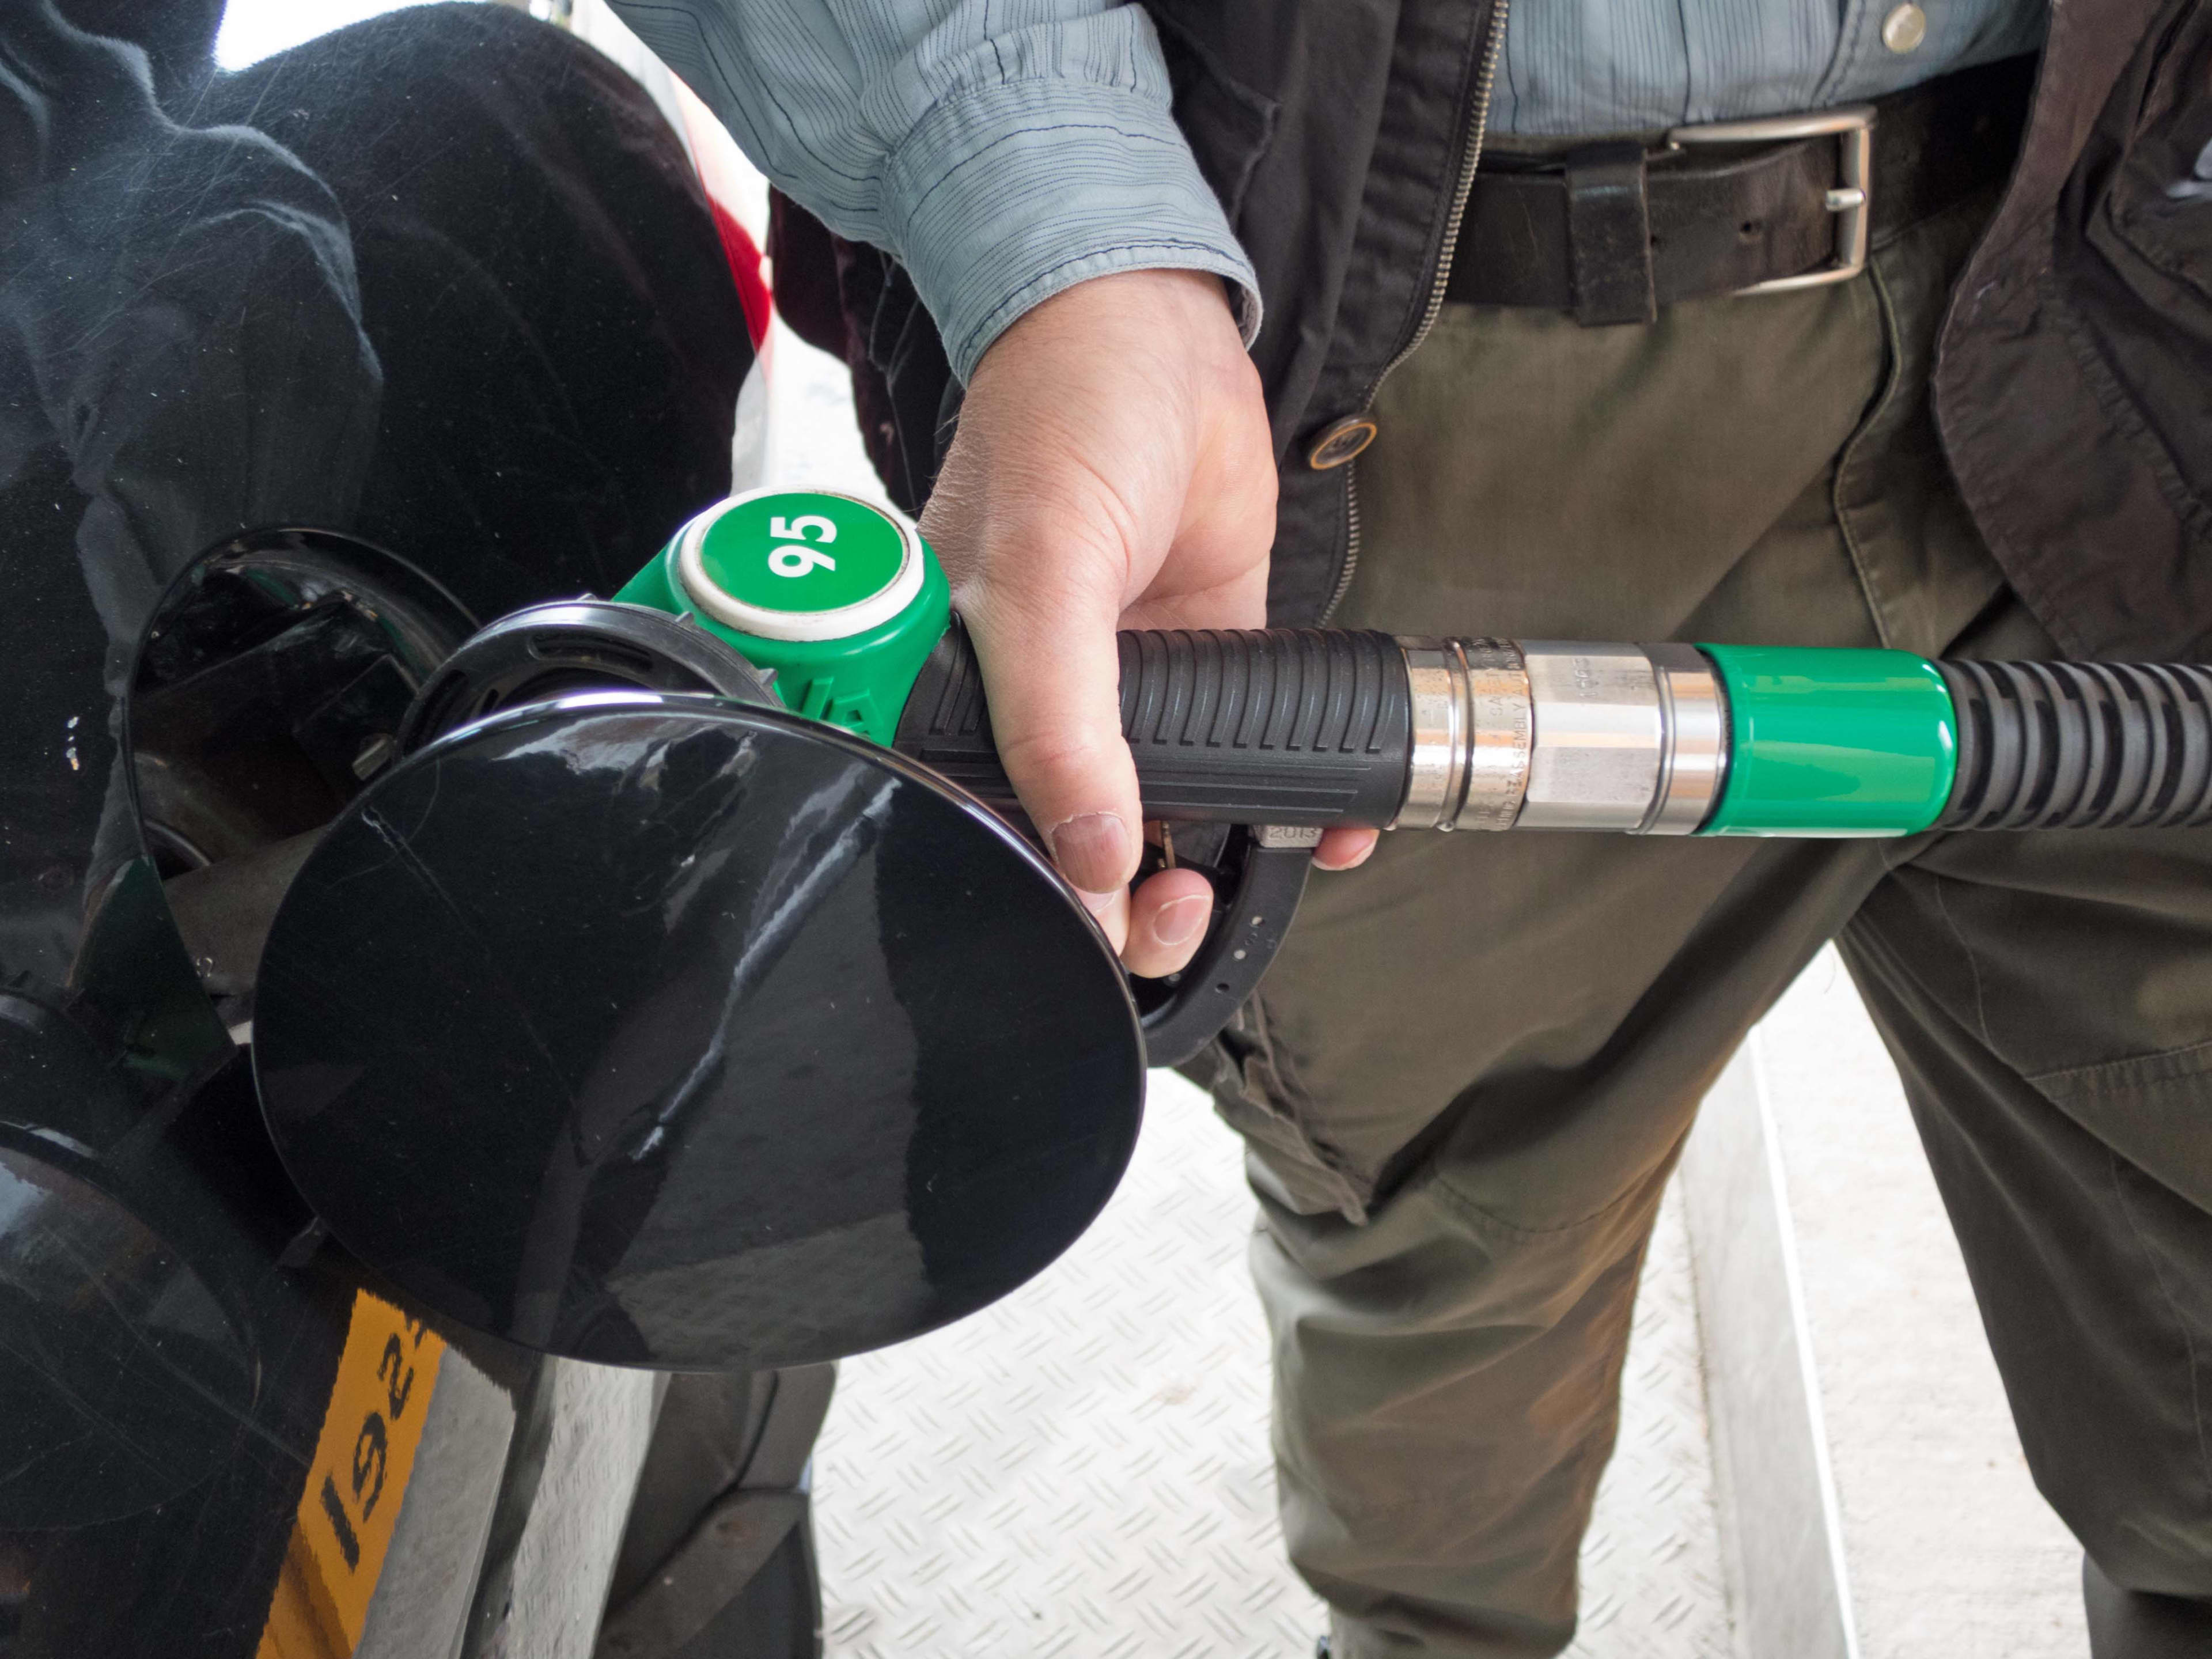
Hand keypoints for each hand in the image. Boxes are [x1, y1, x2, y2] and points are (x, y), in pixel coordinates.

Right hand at [920, 269, 1376, 977]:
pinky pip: (1251, 758)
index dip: (1045, 898)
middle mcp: (1035, 706)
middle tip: (1175, 905)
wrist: (1156, 322)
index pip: (987, 835)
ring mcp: (1127, 689)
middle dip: (1134, 908)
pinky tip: (1333, 824)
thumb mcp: (1043, 570)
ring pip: (1168, 820)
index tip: (1105, 923)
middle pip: (1078, 852)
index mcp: (956, 698)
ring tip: (1250, 871)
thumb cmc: (1063, 417)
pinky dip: (1299, 802)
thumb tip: (1093, 851)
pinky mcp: (1207, 662)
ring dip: (1218, 870)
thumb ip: (1058, 717)